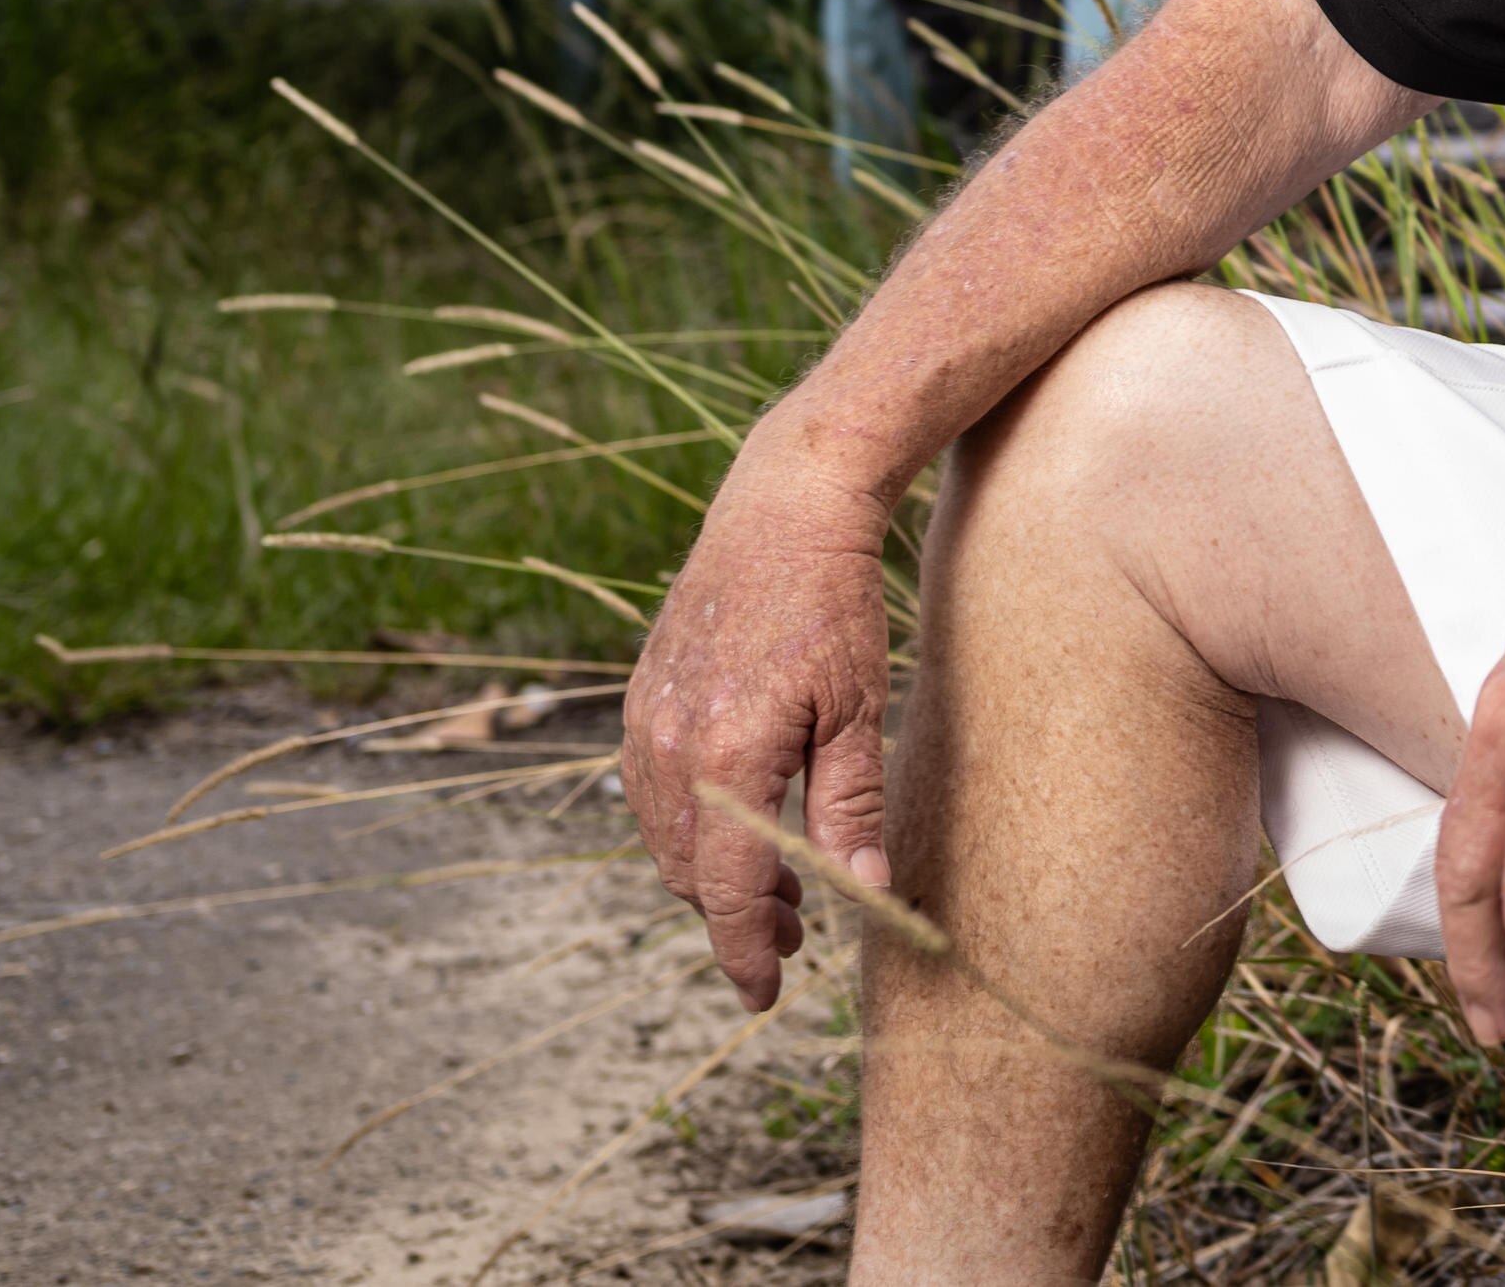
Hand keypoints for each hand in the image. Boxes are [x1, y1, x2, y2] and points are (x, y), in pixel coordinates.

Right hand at [621, 432, 897, 1009]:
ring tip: (777, 892)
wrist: (781, 509)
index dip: (744, 951)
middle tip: (794, 939)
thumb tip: (863, 894)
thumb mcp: (861, 709)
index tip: (764, 994)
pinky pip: (651, 794)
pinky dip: (689, 829)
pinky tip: (737, 827)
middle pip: (691, 874)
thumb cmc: (836, 605)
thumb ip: (851, 807)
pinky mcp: (642, 700)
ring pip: (666, 839)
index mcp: (727, 760)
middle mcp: (669, 750)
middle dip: (735, 919)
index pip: (728, 891)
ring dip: (711, 878)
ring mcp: (646, 724)